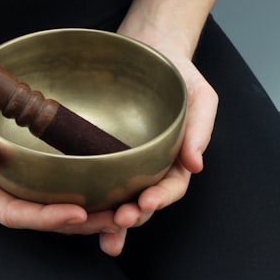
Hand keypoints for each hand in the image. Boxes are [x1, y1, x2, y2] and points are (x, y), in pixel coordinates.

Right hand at [0, 66, 126, 235]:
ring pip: (51, 204)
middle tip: (117, 219)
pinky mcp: (24, 164)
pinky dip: (81, 187)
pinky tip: (108, 185)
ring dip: (87, 212)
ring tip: (122, 211)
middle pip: (39, 216)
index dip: (46, 217)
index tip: (78, 214)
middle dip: (77, 223)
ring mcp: (10, 179)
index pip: (12, 213)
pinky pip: (54, 182)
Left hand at [97, 29, 217, 254]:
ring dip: (111, 221)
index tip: (146, 202)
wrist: (148, 47)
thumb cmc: (177, 74)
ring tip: (102, 232)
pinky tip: (78, 216)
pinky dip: (89, 201)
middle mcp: (150, 166)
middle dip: (133, 216)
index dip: (161, 198)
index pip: (171, 186)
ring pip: (119, 199)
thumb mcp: (200, 96)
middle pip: (144, 201)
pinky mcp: (101, 154)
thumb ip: (200, 128)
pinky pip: (95, 180)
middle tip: (119, 220)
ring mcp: (125, 163)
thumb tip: (196, 164)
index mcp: (176, 158)